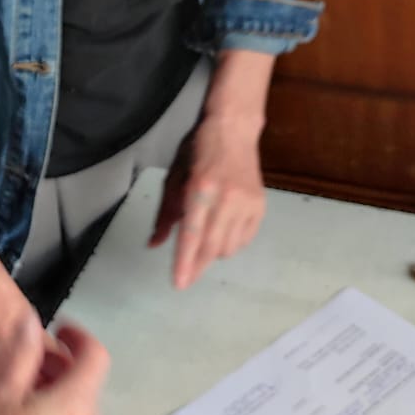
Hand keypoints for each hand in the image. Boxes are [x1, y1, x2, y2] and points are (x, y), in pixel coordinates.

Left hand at [150, 114, 265, 290]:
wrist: (233, 130)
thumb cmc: (197, 151)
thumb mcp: (173, 177)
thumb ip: (164, 214)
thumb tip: (154, 244)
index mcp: (200, 187)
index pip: (192, 233)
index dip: (184, 261)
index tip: (179, 283)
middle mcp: (226, 197)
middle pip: (211, 246)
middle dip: (197, 266)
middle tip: (186, 277)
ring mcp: (247, 203)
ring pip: (229, 248)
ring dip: (213, 253)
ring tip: (204, 238)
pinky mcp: (260, 206)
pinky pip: (244, 240)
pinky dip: (230, 244)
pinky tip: (222, 230)